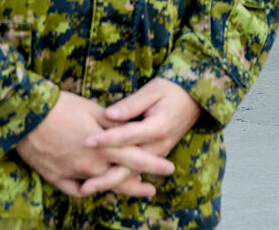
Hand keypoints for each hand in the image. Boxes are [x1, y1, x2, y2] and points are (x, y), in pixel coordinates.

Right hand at [15, 90, 175, 199]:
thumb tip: (129, 127)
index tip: (169, 168)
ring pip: (100, 186)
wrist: (27, 115)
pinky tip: (96, 189)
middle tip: (153, 190)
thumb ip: (112, 122)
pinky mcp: (55, 177)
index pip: (135, 157)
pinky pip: (75, 191)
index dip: (153, 164)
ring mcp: (73, 173)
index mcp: (103, 145)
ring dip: (116, 188)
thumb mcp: (91, 108)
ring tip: (130, 190)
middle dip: (139, 185)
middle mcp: (91, 163)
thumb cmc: (61, 106)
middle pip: (121, 178)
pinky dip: (88, 190)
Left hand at [78, 78, 203, 196]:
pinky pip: (136, 170)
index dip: (106, 139)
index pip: (127, 136)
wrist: (194, 100)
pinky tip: (102, 184)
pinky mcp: (155, 155)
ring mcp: (158, 153)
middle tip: (84, 187)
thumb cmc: (171, 90)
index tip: (86, 141)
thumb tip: (108, 114)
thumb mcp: (152, 90)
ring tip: (87, 190)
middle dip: (106, 178)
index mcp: (158, 127)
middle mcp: (159, 145)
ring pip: (132, 173)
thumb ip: (130, 104)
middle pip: (129, 166)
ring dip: (110, 182)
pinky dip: (119, 178)